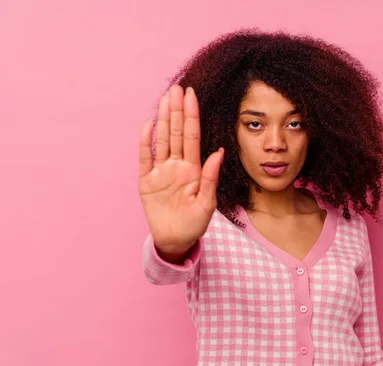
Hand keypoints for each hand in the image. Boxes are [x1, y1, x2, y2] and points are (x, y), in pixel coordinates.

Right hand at [138, 84, 223, 253]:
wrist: (176, 240)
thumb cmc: (195, 223)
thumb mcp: (207, 203)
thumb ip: (210, 177)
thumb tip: (218, 151)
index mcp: (193, 169)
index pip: (192, 136)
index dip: (192, 116)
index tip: (192, 96)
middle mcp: (177, 165)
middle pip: (176, 133)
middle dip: (177, 110)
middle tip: (177, 88)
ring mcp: (161, 171)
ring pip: (162, 140)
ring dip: (162, 119)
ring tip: (165, 99)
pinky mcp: (146, 181)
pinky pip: (145, 158)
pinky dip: (145, 142)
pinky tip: (148, 125)